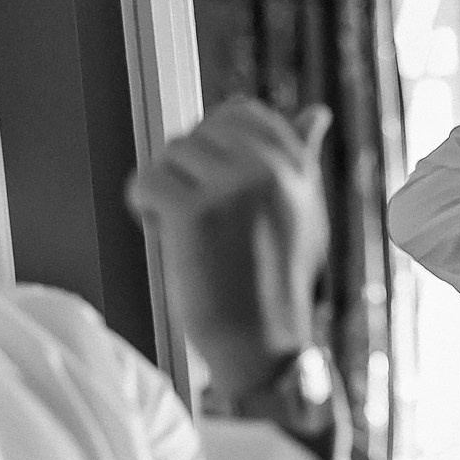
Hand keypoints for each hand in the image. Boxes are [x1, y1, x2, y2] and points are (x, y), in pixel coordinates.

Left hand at [126, 98, 331, 400]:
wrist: (262, 346)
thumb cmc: (277, 282)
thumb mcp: (302, 211)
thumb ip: (302, 157)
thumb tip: (316, 112)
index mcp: (294, 165)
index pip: (240, 112)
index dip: (212, 147)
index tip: (213, 186)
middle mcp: (268, 169)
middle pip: (197, 134)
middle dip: (187, 172)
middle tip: (202, 219)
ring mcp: (231, 187)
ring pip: (169, 156)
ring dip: (166, 192)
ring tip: (189, 232)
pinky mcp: (194, 211)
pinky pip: (145, 181)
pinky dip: (144, 209)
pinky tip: (166, 235)